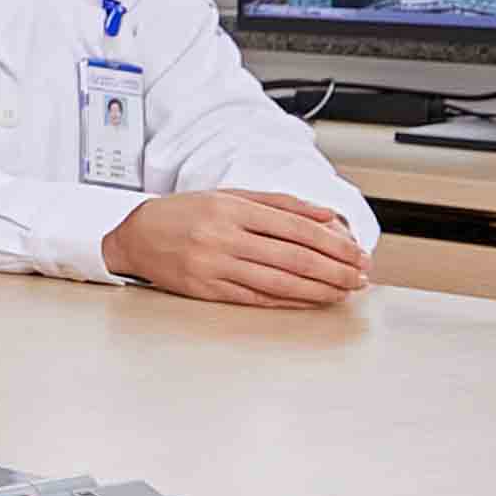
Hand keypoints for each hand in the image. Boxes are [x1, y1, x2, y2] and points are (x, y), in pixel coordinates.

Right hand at [107, 189, 368, 306]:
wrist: (135, 236)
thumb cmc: (185, 213)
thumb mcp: (229, 195)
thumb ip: (279, 203)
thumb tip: (325, 215)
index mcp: (232, 208)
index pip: (297, 228)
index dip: (334, 244)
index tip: (358, 254)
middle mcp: (223, 236)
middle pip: (294, 258)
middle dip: (335, 270)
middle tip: (360, 277)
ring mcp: (214, 265)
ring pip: (279, 282)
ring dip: (319, 290)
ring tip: (343, 291)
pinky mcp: (207, 289)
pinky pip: (257, 298)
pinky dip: (290, 301)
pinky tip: (311, 300)